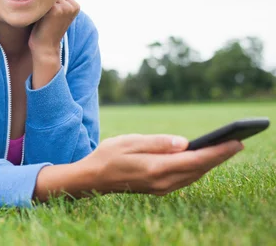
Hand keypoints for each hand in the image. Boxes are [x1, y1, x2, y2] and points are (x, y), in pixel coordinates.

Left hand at [28, 0, 79, 57]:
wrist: (45, 48)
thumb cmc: (46, 31)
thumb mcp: (54, 14)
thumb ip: (54, 0)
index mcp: (75, 5)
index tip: (40, 6)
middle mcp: (73, 5)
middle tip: (36, 9)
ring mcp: (66, 7)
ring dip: (39, 0)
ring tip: (35, 12)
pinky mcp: (56, 10)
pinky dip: (35, 5)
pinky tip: (33, 13)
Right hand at [81, 134, 242, 195]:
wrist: (93, 178)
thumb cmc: (108, 155)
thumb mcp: (129, 141)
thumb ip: (157, 142)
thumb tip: (184, 142)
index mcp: (155, 168)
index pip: (195, 160)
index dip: (217, 152)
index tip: (235, 143)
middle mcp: (162, 182)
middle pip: (199, 169)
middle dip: (219, 157)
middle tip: (237, 143)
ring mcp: (161, 188)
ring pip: (194, 176)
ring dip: (210, 164)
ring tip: (224, 150)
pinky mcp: (159, 188)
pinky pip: (185, 179)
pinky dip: (197, 169)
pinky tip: (202, 160)